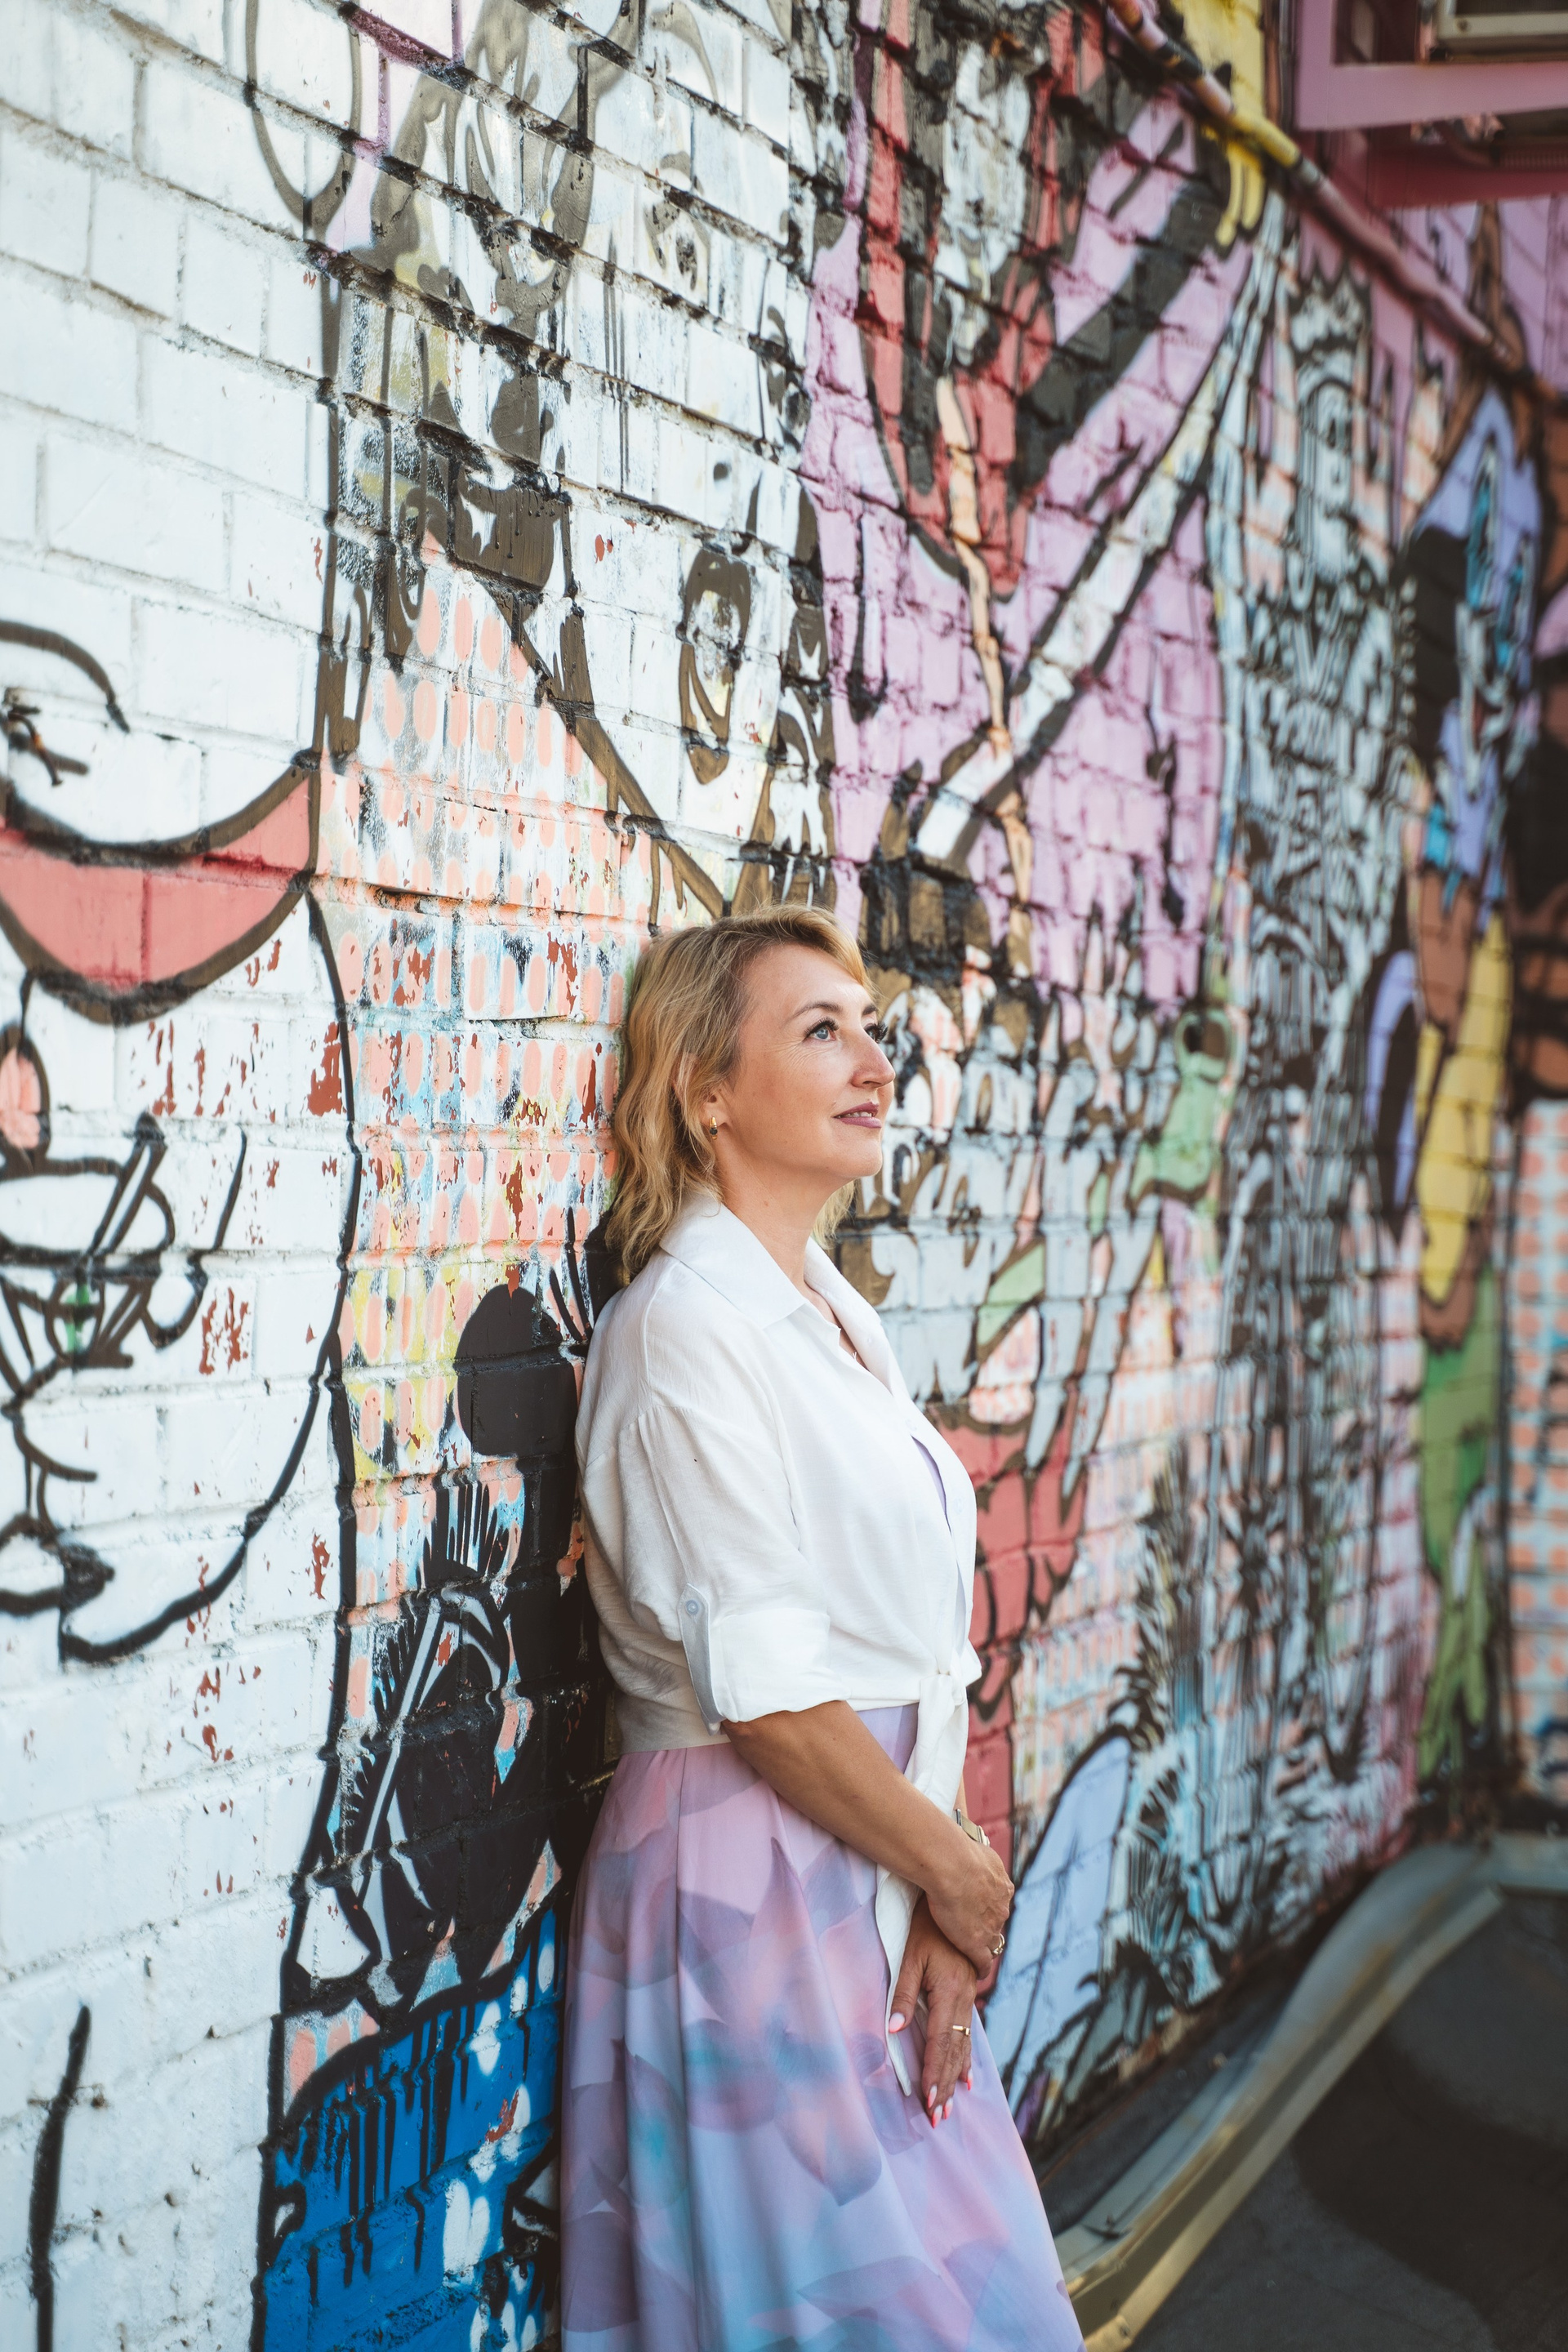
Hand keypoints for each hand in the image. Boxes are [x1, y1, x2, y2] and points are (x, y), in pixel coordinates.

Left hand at [889, 1897, 976, 2121]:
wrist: (957, 1895)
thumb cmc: (926, 1925)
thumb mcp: (910, 1956)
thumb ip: (903, 1995)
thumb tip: (894, 2031)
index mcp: (948, 1993)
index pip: (939, 2043)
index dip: (934, 2074)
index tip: (929, 2103)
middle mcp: (963, 1998)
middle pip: (953, 2051)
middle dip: (945, 2085)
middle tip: (939, 2118)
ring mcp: (968, 1995)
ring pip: (963, 2045)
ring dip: (955, 2076)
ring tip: (951, 2105)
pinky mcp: (967, 1990)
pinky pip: (968, 2032)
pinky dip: (966, 2056)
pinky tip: (967, 2074)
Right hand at [925, 1821, 1012, 1976]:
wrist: (951, 1864)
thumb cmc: (956, 1850)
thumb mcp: (974, 1845)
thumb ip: (976, 1851)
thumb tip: (969, 1837)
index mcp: (1002, 1885)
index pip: (999, 1902)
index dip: (988, 1907)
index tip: (980, 1909)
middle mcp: (1001, 1907)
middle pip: (997, 1921)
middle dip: (989, 1925)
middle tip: (975, 1929)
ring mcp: (991, 1927)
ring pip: (992, 1941)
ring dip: (986, 1946)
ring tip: (976, 1953)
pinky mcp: (976, 1944)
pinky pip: (984, 1962)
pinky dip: (982, 1967)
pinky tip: (977, 1972)